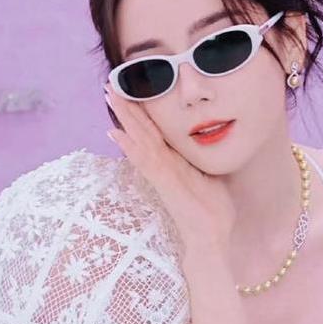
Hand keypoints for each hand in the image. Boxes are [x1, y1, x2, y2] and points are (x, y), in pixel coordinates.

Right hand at [104, 82, 236, 248]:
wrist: (213, 239)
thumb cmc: (214, 210)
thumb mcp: (212, 175)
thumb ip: (205, 160)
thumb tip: (213, 142)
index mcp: (174, 161)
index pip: (154, 131)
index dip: (141, 111)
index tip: (129, 90)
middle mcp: (163, 165)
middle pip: (141, 131)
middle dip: (126, 107)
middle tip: (108, 84)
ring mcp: (161, 175)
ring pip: (139, 141)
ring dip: (123, 119)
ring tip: (109, 98)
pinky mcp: (164, 185)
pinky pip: (145, 162)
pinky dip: (130, 147)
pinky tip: (116, 134)